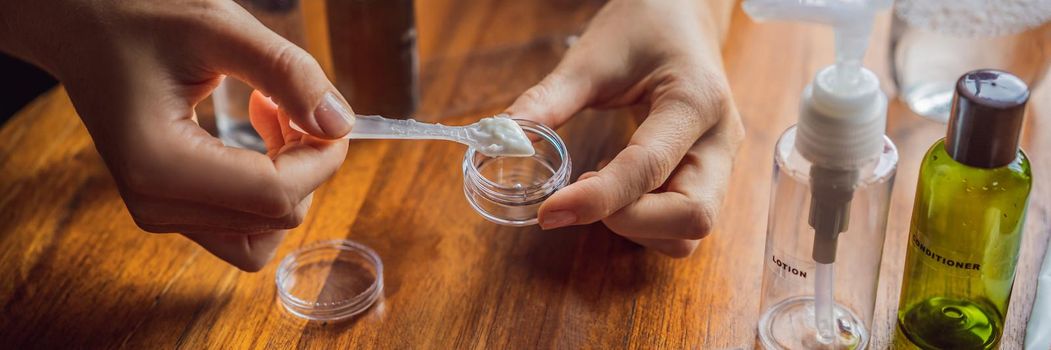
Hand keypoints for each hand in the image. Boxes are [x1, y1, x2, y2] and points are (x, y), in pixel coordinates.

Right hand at [0, 0, 352, 270]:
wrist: (81, 24)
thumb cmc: (139, 15)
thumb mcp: (220, 27)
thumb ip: (287, 74)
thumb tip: (340, 125)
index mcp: (160, 166)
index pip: (278, 195)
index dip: (323, 159)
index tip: (328, 113)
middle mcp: (157, 205)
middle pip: (278, 217)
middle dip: (306, 163)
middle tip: (288, 100)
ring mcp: (162, 214)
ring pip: (265, 231)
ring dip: (290, 178)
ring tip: (272, 113)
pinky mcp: (172, 209)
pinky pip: (245, 223)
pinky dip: (268, 186)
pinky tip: (259, 133)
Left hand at [507, 0, 743, 256]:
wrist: (682, 14)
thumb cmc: (642, 27)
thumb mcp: (591, 57)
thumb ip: (548, 102)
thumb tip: (500, 141)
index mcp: (696, 100)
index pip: (648, 167)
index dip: (596, 199)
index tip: (550, 212)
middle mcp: (720, 140)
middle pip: (692, 216)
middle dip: (630, 221)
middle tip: (582, 195)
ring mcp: (721, 162)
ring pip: (689, 232)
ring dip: (638, 226)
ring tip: (599, 186)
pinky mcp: (710, 177)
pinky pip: (680, 226)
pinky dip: (643, 222)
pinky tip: (617, 188)